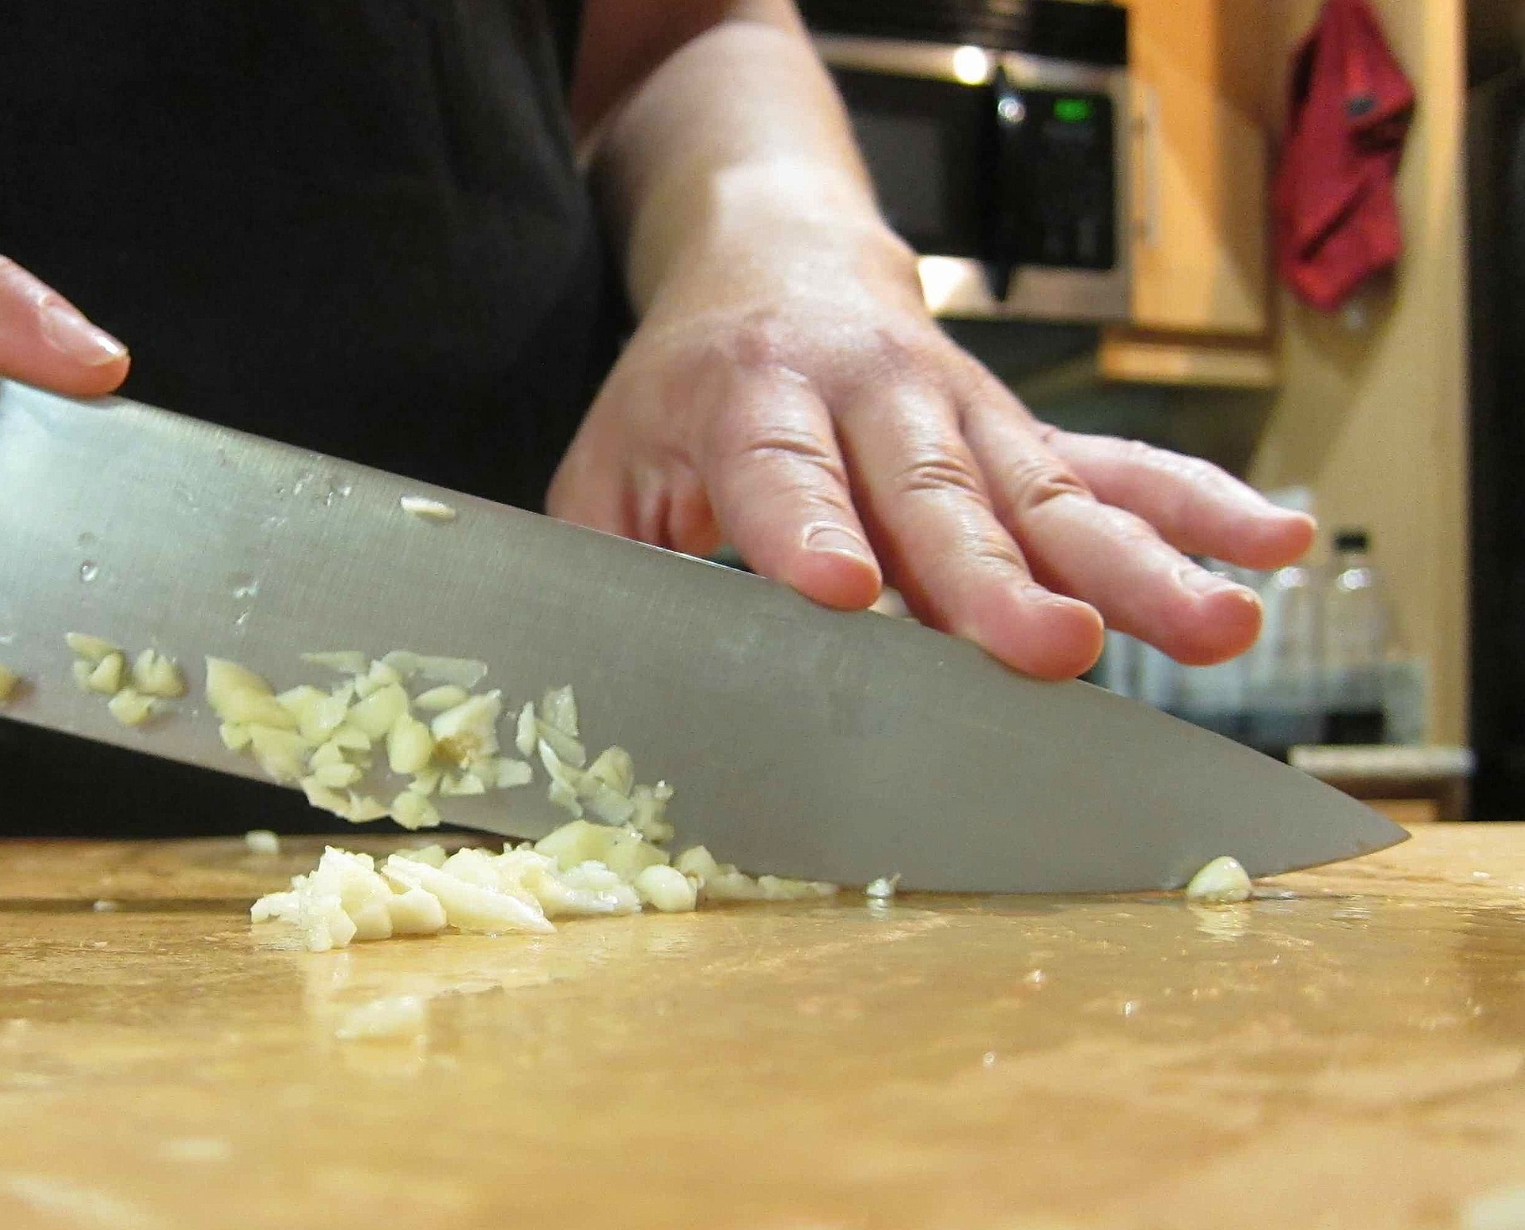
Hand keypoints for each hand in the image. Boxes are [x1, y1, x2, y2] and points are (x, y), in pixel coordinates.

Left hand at [548, 222, 1313, 678]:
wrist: (779, 261)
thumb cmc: (686, 391)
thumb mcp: (608, 466)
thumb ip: (607, 566)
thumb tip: (605, 686)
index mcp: (751, 399)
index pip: (781, 470)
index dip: (813, 530)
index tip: (846, 593)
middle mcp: (872, 397)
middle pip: (937, 494)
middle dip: (995, 579)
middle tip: (1050, 652)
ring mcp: (963, 414)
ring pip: (1049, 492)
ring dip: (1135, 564)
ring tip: (1217, 628)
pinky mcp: (1022, 434)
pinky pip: (1119, 468)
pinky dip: (1199, 506)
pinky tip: (1272, 547)